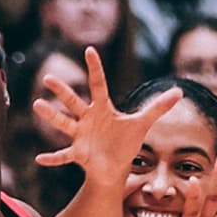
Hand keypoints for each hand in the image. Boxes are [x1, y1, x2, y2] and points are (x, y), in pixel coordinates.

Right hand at [33, 47, 181, 186]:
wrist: (115, 167)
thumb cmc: (125, 142)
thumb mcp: (142, 123)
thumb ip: (158, 107)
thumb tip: (179, 91)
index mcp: (102, 109)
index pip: (99, 84)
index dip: (95, 68)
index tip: (89, 50)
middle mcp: (88, 119)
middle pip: (74, 102)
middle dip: (62, 91)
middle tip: (48, 77)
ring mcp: (81, 136)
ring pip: (64, 124)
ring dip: (51, 116)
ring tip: (37, 104)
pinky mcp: (78, 154)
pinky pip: (63, 156)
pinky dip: (52, 158)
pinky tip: (39, 159)